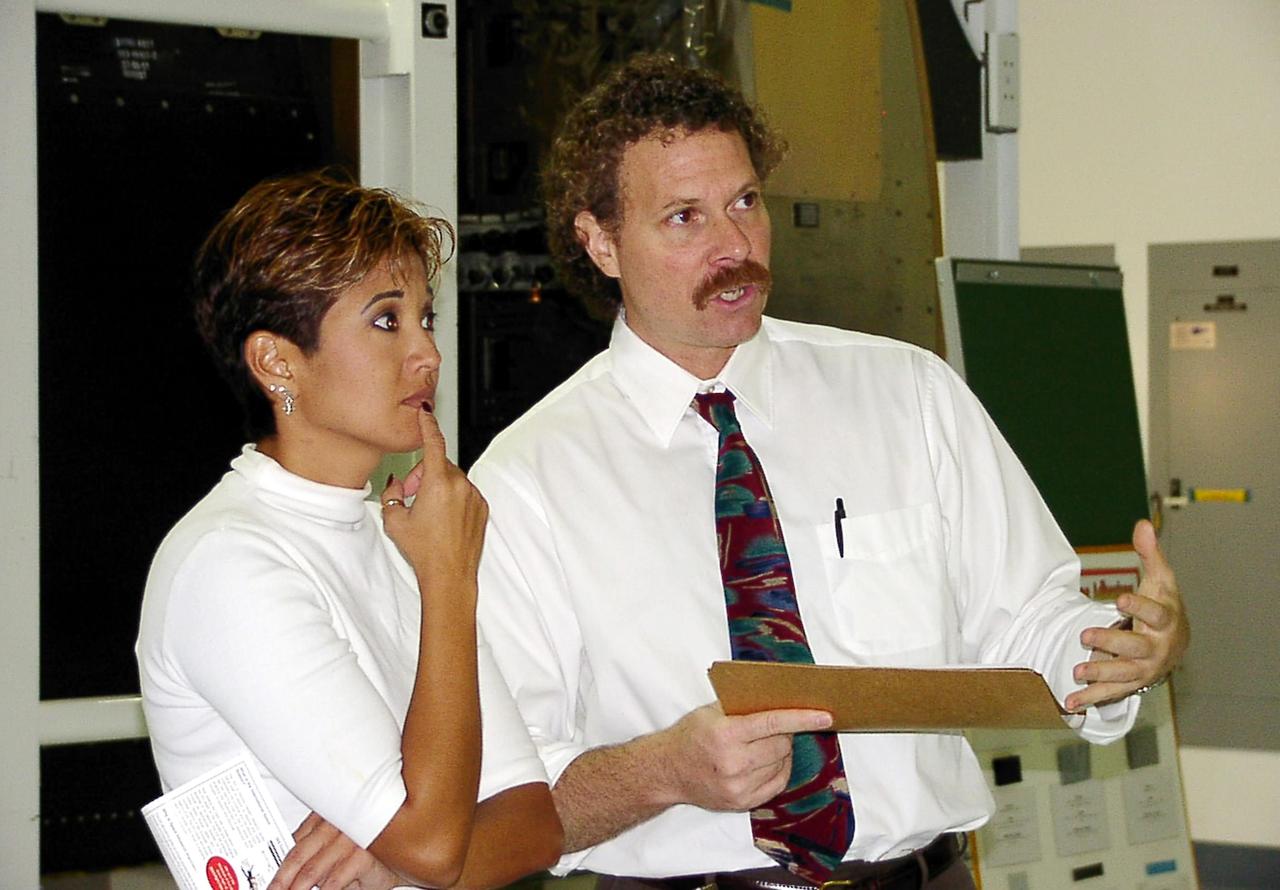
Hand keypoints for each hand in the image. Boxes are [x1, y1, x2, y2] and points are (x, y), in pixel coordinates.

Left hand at [267, 813, 400, 889]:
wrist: (401, 858)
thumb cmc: (367, 853)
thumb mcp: (334, 850)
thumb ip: (314, 853)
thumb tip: (284, 874)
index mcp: (325, 818)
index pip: (293, 843)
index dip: (278, 866)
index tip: (269, 881)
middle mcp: (336, 825)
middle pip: (298, 856)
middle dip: (281, 881)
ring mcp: (350, 839)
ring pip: (311, 870)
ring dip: (296, 889)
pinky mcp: (363, 856)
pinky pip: (334, 880)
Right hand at [381, 406, 487, 596]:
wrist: (450, 574)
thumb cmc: (425, 551)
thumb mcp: (395, 521)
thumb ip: (391, 495)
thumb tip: (396, 485)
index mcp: (438, 483)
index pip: (433, 443)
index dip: (427, 425)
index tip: (425, 412)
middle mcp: (460, 486)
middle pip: (439, 464)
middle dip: (422, 474)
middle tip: (410, 495)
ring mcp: (474, 496)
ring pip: (452, 479)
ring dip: (438, 487)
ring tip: (426, 512)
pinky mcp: (482, 508)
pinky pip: (465, 493)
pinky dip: (453, 498)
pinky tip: (443, 520)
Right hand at [662, 703, 833, 810]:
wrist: (667, 772)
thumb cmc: (690, 736)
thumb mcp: (711, 712)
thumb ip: (743, 706)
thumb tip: (781, 698)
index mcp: (725, 735)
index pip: (773, 724)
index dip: (802, 718)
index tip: (825, 716)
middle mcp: (733, 763)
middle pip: (780, 745)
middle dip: (786, 733)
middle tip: (778, 726)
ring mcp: (738, 787)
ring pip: (781, 764)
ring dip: (782, 751)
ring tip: (768, 743)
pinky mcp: (741, 802)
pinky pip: (776, 783)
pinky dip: (780, 769)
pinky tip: (770, 760)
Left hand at [1067, 519, 1189, 710]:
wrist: (1177, 643)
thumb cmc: (1165, 606)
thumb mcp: (1161, 580)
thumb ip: (1150, 554)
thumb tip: (1143, 523)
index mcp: (1166, 620)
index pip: (1155, 613)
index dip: (1140, 606)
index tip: (1121, 597)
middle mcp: (1157, 648)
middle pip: (1136, 647)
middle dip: (1112, 643)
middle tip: (1085, 635)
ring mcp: (1144, 668)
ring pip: (1124, 674)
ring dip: (1101, 673)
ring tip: (1077, 671)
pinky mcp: (1131, 683)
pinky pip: (1111, 693)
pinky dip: (1091, 698)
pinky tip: (1071, 703)